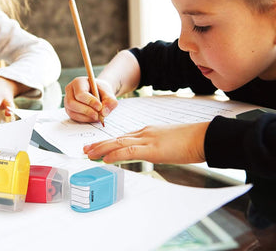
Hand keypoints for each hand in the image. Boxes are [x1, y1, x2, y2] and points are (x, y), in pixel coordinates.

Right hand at [64, 76, 117, 122]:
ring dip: (85, 117)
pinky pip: (73, 117)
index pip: (80, 93)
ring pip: (71, 111)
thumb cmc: (102, 91)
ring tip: (97, 117)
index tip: (100, 107)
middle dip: (86, 111)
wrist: (99, 93)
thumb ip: (110, 101)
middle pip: (71, 103)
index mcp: (78, 82)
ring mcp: (67, 100)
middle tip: (98, 115)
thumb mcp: (109, 93)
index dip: (90, 101)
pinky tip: (92, 118)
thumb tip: (103, 113)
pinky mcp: (69, 109)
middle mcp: (70, 90)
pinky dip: (84, 119)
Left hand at [83, 122, 209, 163]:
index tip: (99, 147)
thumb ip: (159, 146)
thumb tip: (155, 153)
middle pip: (117, 138)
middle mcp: (145, 133)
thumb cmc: (191, 140)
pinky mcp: (152, 149)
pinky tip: (105, 159)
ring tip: (88, 154)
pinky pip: (129, 151)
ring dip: (101, 149)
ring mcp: (147, 139)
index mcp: (149, 131)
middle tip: (86, 149)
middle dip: (100, 144)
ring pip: (118, 143)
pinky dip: (115, 154)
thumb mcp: (170, 142)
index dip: (110, 142)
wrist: (203, 137)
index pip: (125, 136)